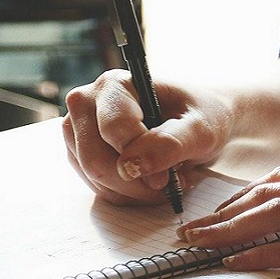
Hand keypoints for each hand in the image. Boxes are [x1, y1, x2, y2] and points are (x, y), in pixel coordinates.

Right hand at [61, 69, 235, 206]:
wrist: (196, 123)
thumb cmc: (200, 117)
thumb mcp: (201, 129)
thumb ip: (170, 143)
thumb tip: (132, 166)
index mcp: (115, 85)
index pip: (113, 129)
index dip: (141, 158)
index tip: (168, 176)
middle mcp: (88, 102)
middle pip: (95, 160)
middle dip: (135, 182)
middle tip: (169, 182)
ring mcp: (78, 129)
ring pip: (95, 178)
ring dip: (133, 190)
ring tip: (163, 178)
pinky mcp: (80, 153)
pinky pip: (97, 187)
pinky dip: (126, 194)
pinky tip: (148, 182)